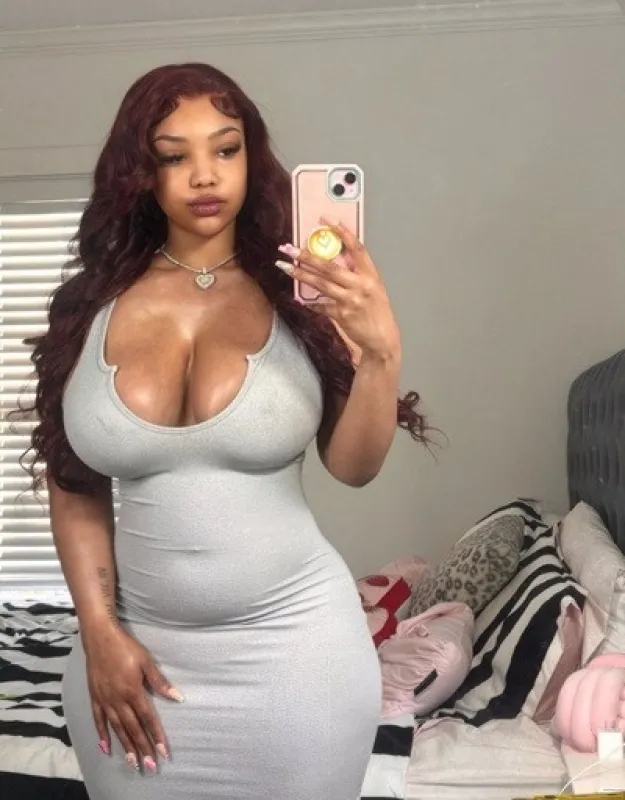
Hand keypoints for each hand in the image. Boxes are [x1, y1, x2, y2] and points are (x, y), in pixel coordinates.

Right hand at [82, 624, 182, 771]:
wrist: (100, 638)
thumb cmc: (126, 647)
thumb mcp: (146, 661)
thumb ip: (160, 681)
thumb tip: (177, 697)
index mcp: (133, 691)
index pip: (148, 718)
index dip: (156, 736)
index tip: (163, 751)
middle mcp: (118, 700)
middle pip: (133, 729)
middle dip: (143, 748)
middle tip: (151, 766)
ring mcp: (105, 700)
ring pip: (117, 729)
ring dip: (126, 747)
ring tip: (133, 763)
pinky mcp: (94, 698)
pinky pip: (98, 721)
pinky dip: (102, 735)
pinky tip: (106, 748)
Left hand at [276, 218, 400, 363]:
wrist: (382, 338)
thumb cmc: (378, 312)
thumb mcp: (373, 288)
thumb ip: (356, 274)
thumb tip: (335, 259)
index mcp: (370, 275)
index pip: (356, 248)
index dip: (342, 232)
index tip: (327, 220)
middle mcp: (360, 285)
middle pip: (329, 267)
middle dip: (306, 256)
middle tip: (288, 248)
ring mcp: (350, 300)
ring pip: (320, 283)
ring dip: (300, 274)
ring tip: (284, 266)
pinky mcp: (341, 314)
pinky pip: (320, 305)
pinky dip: (310, 302)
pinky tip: (300, 299)